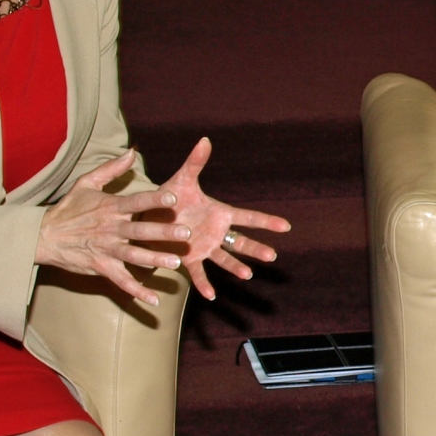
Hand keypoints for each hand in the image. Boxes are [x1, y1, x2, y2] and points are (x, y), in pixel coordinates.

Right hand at [35, 150, 191, 306]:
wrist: (45, 235)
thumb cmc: (69, 208)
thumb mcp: (87, 182)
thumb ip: (111, 168)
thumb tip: (132, 151)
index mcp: (111, 207)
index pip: (136, 201)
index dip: (154, 200)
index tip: (173, 198)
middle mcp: (111, 228)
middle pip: (141, 230)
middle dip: (164, 232)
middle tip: (186, 233)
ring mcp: (107, 249)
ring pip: (135, 255)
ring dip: (156, 260)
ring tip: (177, 262)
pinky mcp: (101, 266)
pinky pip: (121, 280)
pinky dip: (137, 291)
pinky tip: (154, 299)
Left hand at [153, 138, 291, 300]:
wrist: (149, 213)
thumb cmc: (170, 195)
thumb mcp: (183, 178)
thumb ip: (195, 162)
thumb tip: (205, 139)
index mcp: (219, 213)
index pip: (247, 217)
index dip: (266, 221)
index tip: (286, 226)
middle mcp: (216, 232)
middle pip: (241, 242)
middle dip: (256, 248)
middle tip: (272, 256)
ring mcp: (205, 247)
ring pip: (225, 259)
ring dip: (235, 267)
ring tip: (247, 275)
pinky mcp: (189, 259)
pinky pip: (198, 273)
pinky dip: (204, 284)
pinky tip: (211, 295)